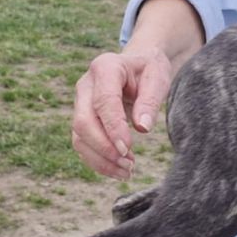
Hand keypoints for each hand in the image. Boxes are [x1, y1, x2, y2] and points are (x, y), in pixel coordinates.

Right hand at [72, 49, 172, 178]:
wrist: (138, 64)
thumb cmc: (149, 70)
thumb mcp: (157, 78)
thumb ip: (150, 101)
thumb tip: (142, 128)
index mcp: (105, 68)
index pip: (103, 102)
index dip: (113, 128)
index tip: (128, 149)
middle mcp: (85, 85)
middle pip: (83, 122)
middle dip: (104, 148)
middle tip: (129, 165)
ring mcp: (79, 102)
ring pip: (79, 136)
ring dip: (100, 159)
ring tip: (127, 171)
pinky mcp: (82, 118)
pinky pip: (82, 143)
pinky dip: (97, 160)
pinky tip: (118, 170)